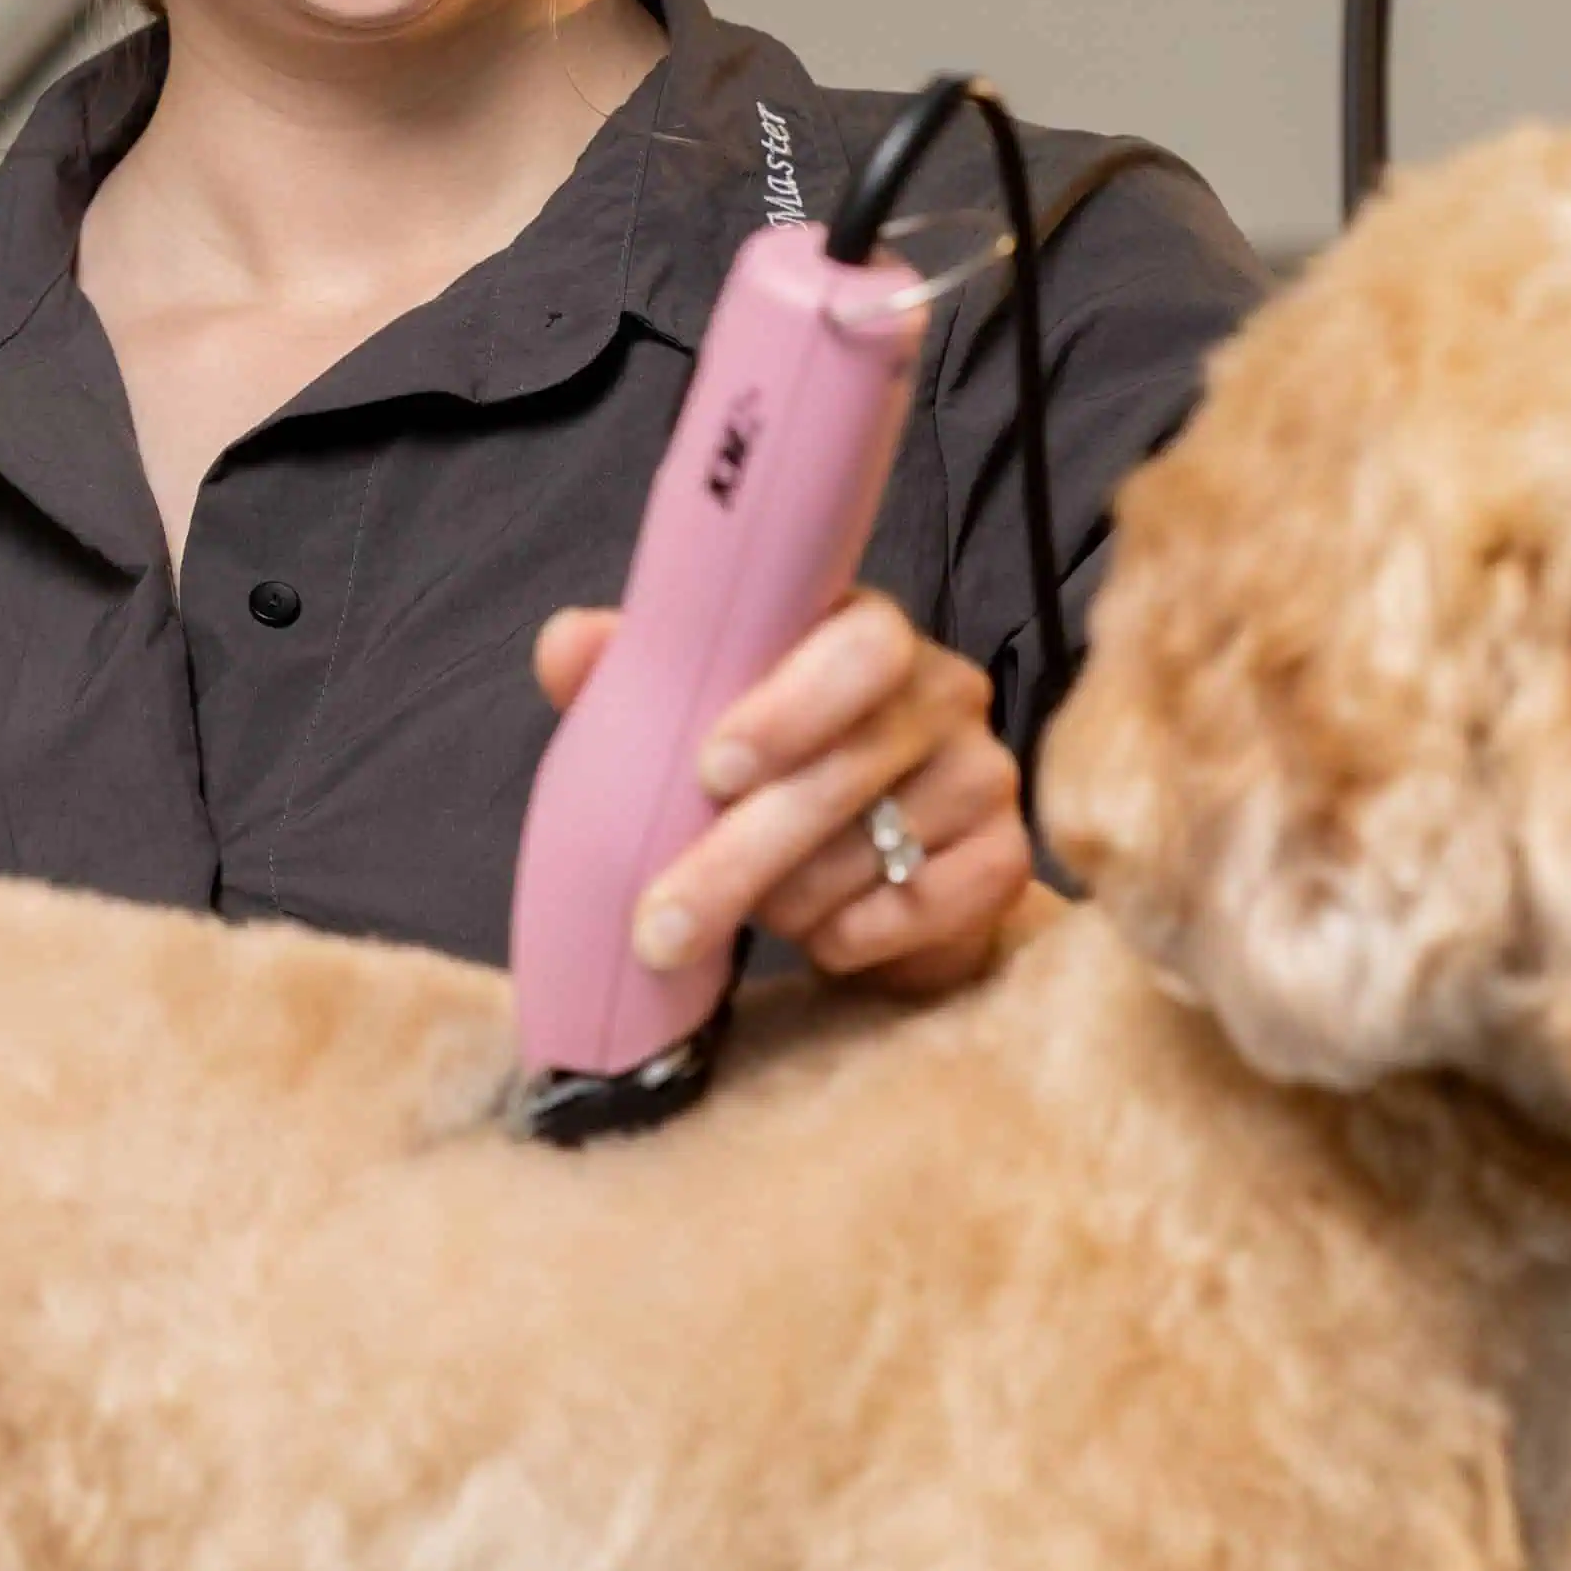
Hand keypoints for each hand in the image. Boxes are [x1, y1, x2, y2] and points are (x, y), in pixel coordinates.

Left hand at [531, 589, 1031, 995]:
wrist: (873, 874)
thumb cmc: (770, 774)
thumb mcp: (694, 717)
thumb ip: (631, 674)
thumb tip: (564, 645)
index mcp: (867, 632)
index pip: (860, 643)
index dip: (789, 706)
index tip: (710, 769)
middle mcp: (944, 690)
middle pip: (847, 770)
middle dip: (738, 857)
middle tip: (659, 923)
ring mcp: (985, 773)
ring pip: (870, 853)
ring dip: (787, 903)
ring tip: (754, 910)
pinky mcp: (1005, 861)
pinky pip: (915, 912)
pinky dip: (847, 938)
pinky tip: (821, 932)